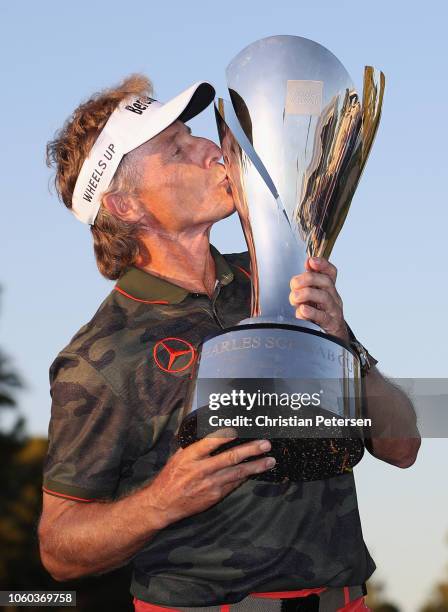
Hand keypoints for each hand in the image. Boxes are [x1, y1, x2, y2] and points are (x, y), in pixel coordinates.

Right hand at [148, 431, 274, 525]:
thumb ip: (194, 447)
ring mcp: (210, 484)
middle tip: (265, 444)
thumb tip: (210, 433)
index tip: (239, 429)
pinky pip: (234, 484)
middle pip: (230, 457)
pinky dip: (245, 477)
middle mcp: (201, 469)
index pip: (210, 442)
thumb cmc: (169, 477)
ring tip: (269, 460)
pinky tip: (255, 472)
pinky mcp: (215, 496)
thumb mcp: (177, 457)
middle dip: (251, 450)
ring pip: (237, 473)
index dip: (226, 435)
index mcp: (190, 456)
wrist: (163, 504)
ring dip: (256, 466)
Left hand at [289, 256, 349, 342]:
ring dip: (307, 294)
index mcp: (329, 289)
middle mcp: (333, 298)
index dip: (323, 264)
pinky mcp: (330, 324)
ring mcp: (333, 311)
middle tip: (294, 285)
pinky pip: (322, 317)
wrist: (332, 338)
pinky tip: (302, 310)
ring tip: (295, 299)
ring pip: (324, 297)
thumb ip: (310, 281)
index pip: (331, 273)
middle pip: (326, 282)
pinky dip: (311, 312)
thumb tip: (307, 262)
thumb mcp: (314, 296)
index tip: (310, 261)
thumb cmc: (320, 315)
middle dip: (308, 279)